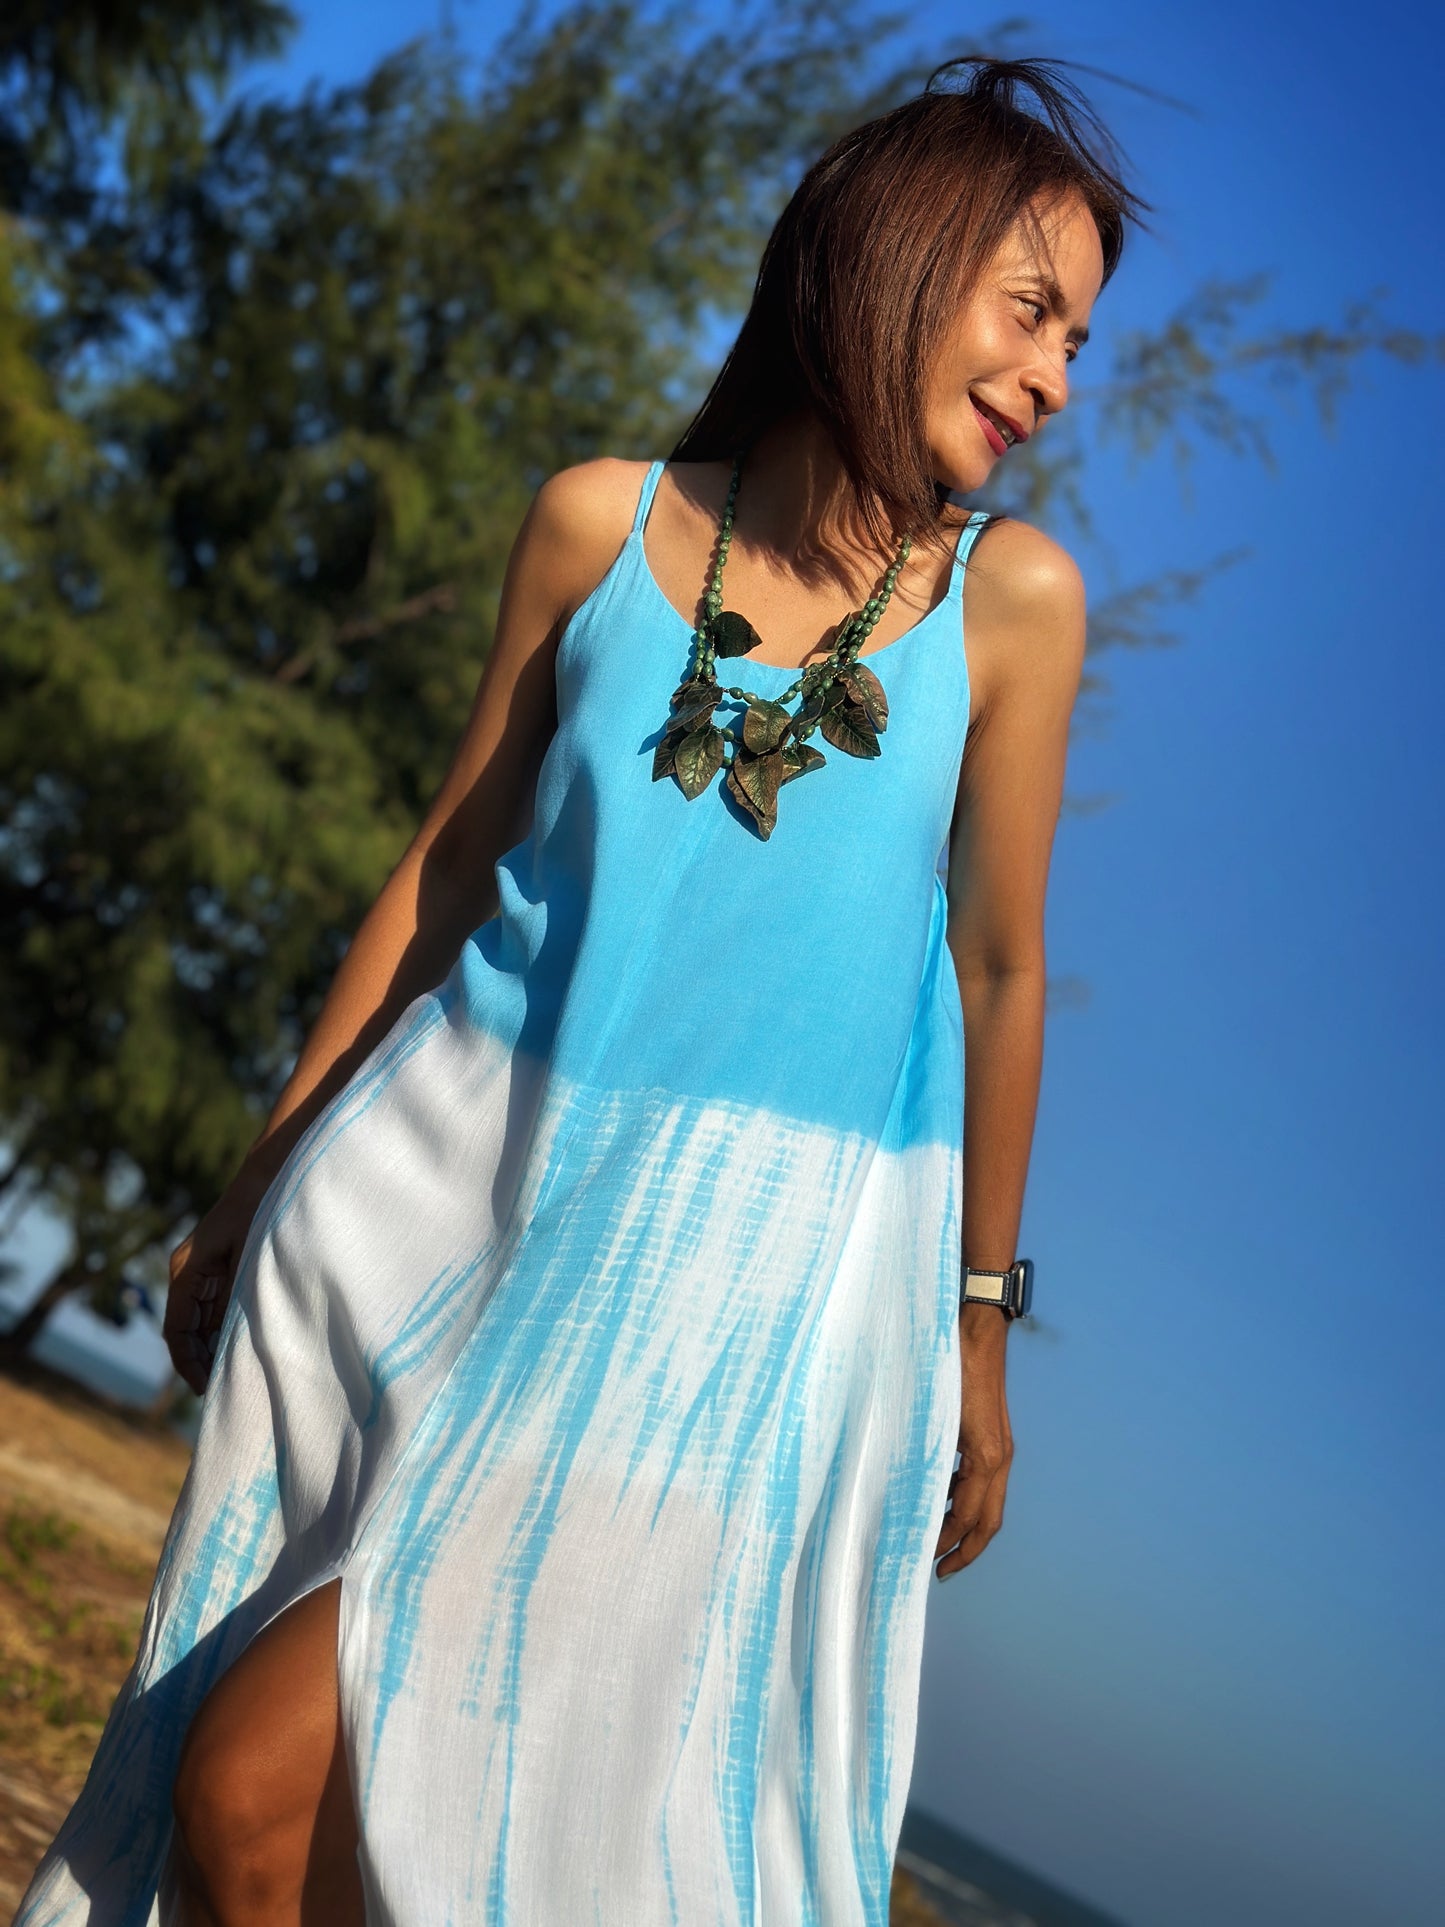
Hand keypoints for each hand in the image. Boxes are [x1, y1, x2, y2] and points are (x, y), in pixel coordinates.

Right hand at [163, 1159, 277, 1394]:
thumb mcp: (250, 1256)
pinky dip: (225, 1331)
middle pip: (187, 1332)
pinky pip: (217, 1310)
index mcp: (186, 1271)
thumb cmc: (261, 1209)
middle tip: (224, 1391)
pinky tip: (245, 1349)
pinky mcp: (220, 1270)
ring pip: (202, 1324)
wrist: (270, 1172)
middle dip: (201, 1362)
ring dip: (215, 1349)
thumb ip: (240, 1296)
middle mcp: (188, 1274)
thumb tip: (235, 1342)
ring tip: (236, 1377)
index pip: (177, 1331)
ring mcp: (204, 1272)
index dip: (188, 1363)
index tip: (205, 1388)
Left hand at [934, 1304, 1013, 1578]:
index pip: (968, 1516)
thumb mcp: (931, 1410)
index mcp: (985, 1456)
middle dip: (967, 1550)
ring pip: (989, 1503)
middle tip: (939, 1572)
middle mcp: (999, 1457)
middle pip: (989, 1520)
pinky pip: (983, 1481)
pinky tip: (939, 1499)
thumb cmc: (949, 1364)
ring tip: (937, 1543)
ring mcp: (1000, 1447)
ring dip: (966, 1527)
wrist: (976, 1329)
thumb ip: (923, 1450)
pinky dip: (964, 1500)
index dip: (948, 1542)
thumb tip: (902, 1490)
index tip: (925, 1561)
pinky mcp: (992, 1437)